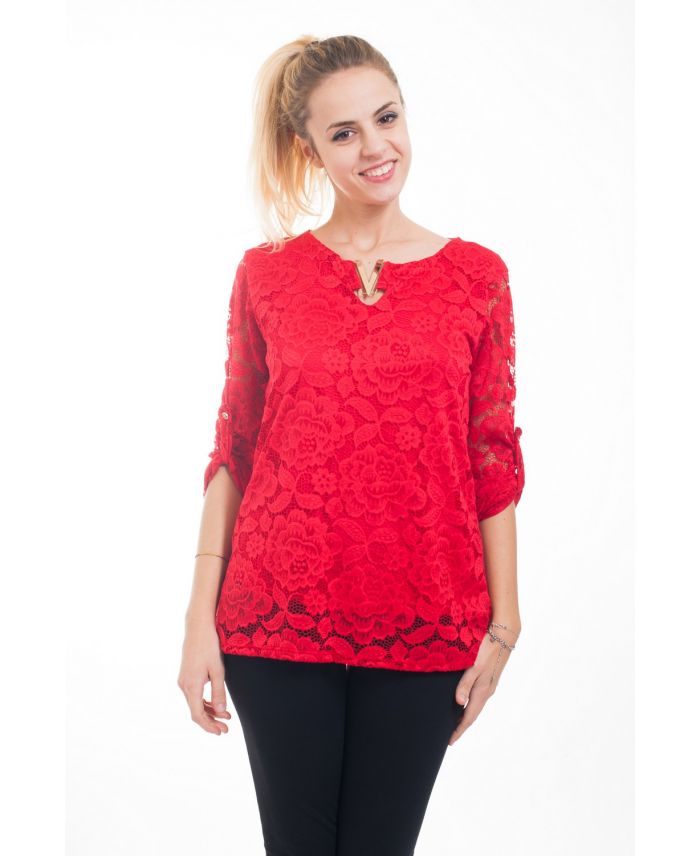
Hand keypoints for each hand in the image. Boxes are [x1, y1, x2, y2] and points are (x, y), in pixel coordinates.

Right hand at [177, 618, 231, 734]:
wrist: (198, 627)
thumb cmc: (209, 646)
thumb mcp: (218, 669)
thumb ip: (219, 692)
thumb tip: (221, 712)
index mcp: (191, 686)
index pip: (197, 715)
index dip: (209, 726)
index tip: (221, 731)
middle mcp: (184, 685)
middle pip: (196, 711)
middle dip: (211, 721)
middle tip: (226, 728)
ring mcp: (183, 680)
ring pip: (195, 703)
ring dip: (209, 711)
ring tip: (226, 716)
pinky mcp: (186, 675)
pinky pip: (194, 694)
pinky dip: (205, 701)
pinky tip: (217, 704)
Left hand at [448, 624, 519, 745]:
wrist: (504, 635)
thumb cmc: (488, 648)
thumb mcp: (474, 665)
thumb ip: (465, 683)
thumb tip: (458, 703)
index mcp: (483, 691)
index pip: (469, 717)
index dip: (459, 729)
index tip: (450, 741)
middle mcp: (487, 691)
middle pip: (472, 714)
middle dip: (461, 726)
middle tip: (449, 735)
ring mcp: (489, 685)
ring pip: (475, 706)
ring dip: (465, 715)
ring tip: (454, 722)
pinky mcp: (489, 678)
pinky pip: (477, 698)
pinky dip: (469, 705)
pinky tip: (463, 701)